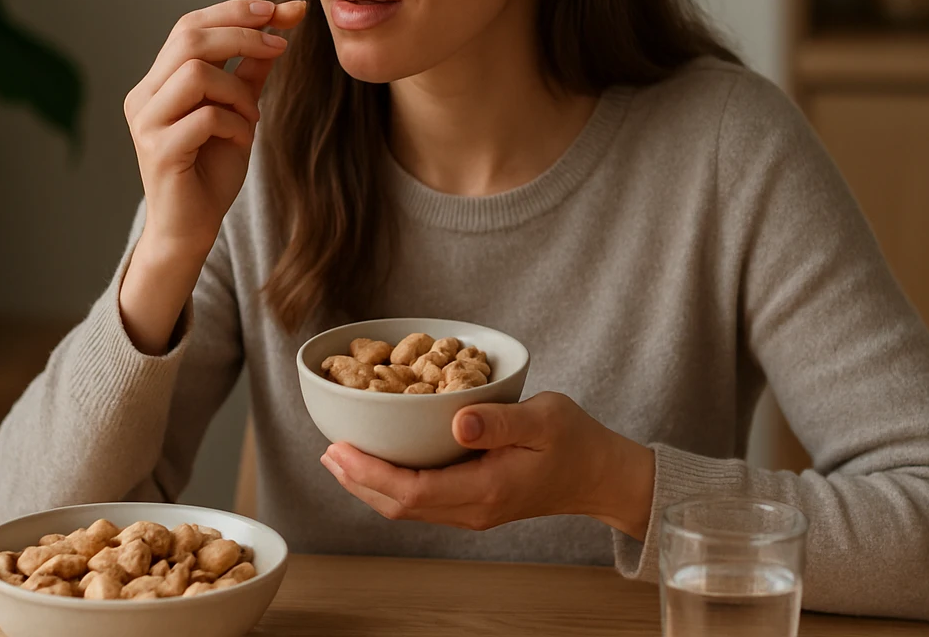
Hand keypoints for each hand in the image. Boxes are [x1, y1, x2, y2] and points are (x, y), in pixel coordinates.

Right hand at [124, 0, 305, 254]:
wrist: (191, 228)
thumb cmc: (210, 171)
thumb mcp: (238, 112)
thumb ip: (250, 72)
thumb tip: (278, 29)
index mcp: (158, 82)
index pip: (189, 26)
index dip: (235, 11)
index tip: (281, 10)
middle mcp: (144, 96)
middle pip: (189, 38)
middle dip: (242, 34)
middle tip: (281, 45)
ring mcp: (147, 123)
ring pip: (196, 73)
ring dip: (238, 90)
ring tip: (253, 116)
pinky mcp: (159, 150)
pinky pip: (206, 116)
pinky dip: (236, 123)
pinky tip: (242, 141)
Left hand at [320, 392, 655, 538]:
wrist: (600, 475)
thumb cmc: (575, 442)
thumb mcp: (544, 419)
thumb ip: (499, 420)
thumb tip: (457, 420)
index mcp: (485, 490)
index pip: (412, 491)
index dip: (369, 473)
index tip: (340, 449)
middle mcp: (473, 508)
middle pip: (400, 505)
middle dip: (358, 480)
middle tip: (328, 452)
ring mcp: (473, 510)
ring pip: (408, 508)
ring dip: (370, 485)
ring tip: (342, 458)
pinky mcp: (475, 503)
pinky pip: (422, 501)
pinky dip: (392, 484)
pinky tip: (381, 464)